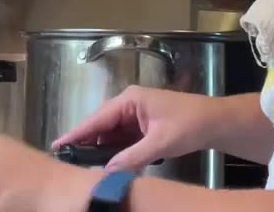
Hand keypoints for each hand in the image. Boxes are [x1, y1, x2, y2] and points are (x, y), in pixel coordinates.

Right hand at [50, 85, 217, 171]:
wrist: (216, 122)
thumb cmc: (189, 124)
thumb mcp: (161, 142)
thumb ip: (133, 157)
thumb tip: (108, 173)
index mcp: (130, 100)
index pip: (97, 119)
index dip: (77, 133)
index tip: (58, 145)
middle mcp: (129, 104)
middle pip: (101, 126)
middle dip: (86, 143)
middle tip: (67, 160)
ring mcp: (136, 115)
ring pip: (111, 134)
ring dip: (102, 150)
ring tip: (83, 166)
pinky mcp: (143, 126)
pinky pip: (123, 139)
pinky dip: (116, 152)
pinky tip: (108, 165)